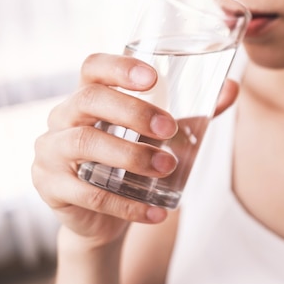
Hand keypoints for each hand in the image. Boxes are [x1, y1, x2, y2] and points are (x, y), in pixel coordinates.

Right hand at [31, 53, 238, 246]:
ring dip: (131, 156)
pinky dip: (126, 205)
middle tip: (169, 129)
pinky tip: (157, 212)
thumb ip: (192, 112)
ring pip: (84, 144)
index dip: (119, 67)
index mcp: (89, 97)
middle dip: (133, 112)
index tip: (153, 77)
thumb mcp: (158, 136)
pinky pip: (87, 194)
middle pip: (90, 100)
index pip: (93, 68)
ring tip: (168, 167)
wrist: (103, 217)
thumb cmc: (131, 162)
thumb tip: (232, 88)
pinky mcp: (51, 187)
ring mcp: (51, 151)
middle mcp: (63, 118)